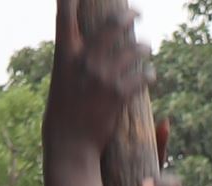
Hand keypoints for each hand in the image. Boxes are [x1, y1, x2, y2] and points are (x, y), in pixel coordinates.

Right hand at [44, 0, 149, 185]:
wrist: (69, 146)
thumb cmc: (63, 114)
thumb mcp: (61, 79)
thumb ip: (73, 58)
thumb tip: (85, 42)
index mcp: (65, 54)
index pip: (66, 13)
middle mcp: (84, 60)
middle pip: (112, 22)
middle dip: (129, 15)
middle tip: (137, 14)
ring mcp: (103, 76)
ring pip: (135, 48)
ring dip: (145, 46)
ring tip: (147, 48)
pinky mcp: (119, 94)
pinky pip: (143, 74)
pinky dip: (150, 73)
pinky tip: (151, 75)